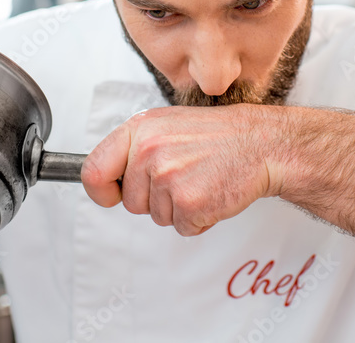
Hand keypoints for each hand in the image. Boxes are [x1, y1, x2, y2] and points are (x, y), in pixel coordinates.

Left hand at [81, 104, 290, 236]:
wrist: (260, 144)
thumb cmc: (216, 136)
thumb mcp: (167, 125)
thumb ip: (135, 149)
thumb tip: (107, 179)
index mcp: (139, 130)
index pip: (93, 171)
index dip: (102, 191)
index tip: (112, 195)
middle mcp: (148, 152)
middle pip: (131, 202)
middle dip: (155, 199)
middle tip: (184, 175)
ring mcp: (168, 178)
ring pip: (157, 217)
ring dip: (179, 208)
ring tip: (201, 179)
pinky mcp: (189, 203)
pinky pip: (183, 228)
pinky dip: (199, 219)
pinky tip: (213, 193)